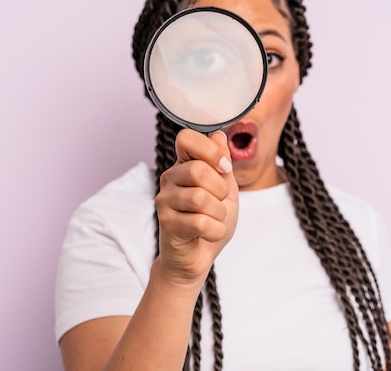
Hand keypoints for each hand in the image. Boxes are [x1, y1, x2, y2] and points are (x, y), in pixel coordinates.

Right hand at [154, 128, 238, 291]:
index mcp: (184, 165)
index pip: (186, 138)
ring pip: (200, 198)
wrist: (199, 255)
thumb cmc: (211, 220)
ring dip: (219, 214)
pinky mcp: (166, 223)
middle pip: (199, 170)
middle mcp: (169, 178)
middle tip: (219, 202)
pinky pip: (201, 223)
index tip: (223, 168)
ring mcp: (165, 200)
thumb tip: (219, 135)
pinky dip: (215, 231)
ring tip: (214, 219)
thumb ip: (222, 163)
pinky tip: (209, 233)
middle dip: (220, 190)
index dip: (210, 150)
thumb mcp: (225, 189)